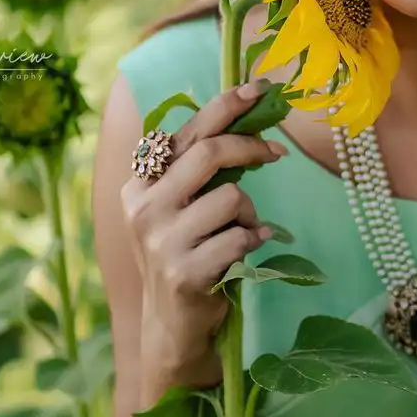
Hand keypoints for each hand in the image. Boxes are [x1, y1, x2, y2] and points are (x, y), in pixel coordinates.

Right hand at [120, 81, 287, 401]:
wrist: (173, 326)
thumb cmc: (186, 255)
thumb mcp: (181, 208)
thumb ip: (199, 170)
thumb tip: (248, 119)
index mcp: (140, 184)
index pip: (186, 132)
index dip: (225, 106)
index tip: (258, 89)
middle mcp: (143, 208)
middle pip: (207, 153)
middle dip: (250, 146)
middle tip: (277, 152)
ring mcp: (161, 242)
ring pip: (231, 197)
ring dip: (250, 213)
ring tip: (242, 232)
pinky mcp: (185, 272)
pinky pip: (241, 238)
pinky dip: (255, 240)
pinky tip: (246, 253)